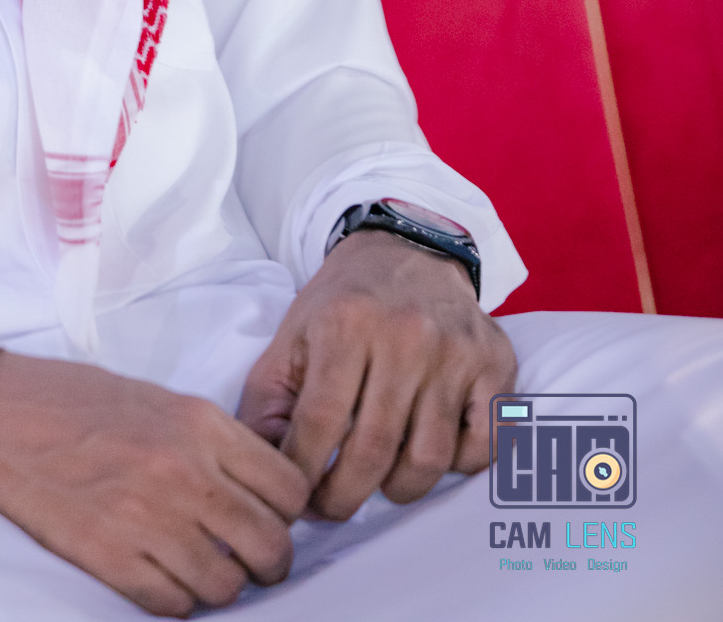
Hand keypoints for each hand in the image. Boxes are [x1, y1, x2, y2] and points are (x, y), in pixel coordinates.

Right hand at [0, 350, 309, 616]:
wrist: (0, 417)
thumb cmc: (78, 402)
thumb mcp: (160, 400)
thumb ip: (212, 442)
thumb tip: (257, 490)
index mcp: (201, 424)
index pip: (288, 488)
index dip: (288, 512)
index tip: (273, 518)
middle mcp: (184, 471)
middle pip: (269, 543)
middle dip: (270, 562)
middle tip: (253, 562)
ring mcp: (148, 517)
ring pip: (226, 584)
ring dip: (222, 585)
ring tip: (203, 571)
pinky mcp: (111, 556)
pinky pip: (175, 604)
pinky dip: (178, 600)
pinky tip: (164, 578)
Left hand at [236, 230, 515, 520]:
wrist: (408, 250)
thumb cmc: (344, 302)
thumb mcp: (293, 335)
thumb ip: (267, 399)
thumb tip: (260, 463)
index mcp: (345, 324)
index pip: (319, 423)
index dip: (304, 474)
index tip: (297, 498)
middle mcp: (404, 335)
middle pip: (374, 449)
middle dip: (346, 497)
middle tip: (333, 507)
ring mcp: (454, 350)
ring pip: (430, 457)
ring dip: (400, 488)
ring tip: (380, 479)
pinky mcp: (495, 362)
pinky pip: (484, 444)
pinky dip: (459, 465)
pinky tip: (432, 450)